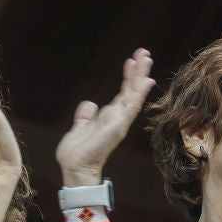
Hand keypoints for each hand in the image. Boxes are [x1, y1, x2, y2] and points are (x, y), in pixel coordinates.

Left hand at [56, 48, 153, 185]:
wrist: (75, 168)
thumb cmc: (76, 153)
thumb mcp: (79, 127)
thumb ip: (85, 115)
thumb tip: (90, 103)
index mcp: (109, 117)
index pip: (122, 93)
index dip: (128, 77)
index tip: (131, 61)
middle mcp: (117, 118)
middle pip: (131, 90)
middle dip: (138, 71)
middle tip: (144, 53)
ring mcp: (120, 121)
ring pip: (134, 94)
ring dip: (140, 76)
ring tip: (145, 57)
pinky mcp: (119, 126)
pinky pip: (131, 106)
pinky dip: (139, 92)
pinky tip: (146, 80)